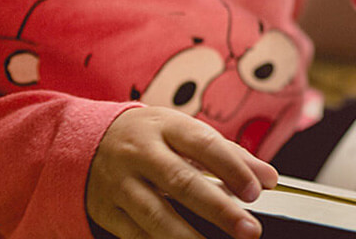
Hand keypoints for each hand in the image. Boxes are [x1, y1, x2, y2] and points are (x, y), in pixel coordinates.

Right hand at [86, 107, 278, 238]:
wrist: (86, 141)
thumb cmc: (150, 138)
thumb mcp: (185, 133)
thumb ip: (229, 155)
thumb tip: (269, 178)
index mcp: (165, 127)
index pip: (203, 144)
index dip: (232, 168)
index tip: (257, 191)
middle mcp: (139, 153)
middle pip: (180, 182)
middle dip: (218, 208)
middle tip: (249, 229)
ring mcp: (119, 183)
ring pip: (155, 214)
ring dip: (188, 236)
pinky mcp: (106, 210)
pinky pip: (134, 234)